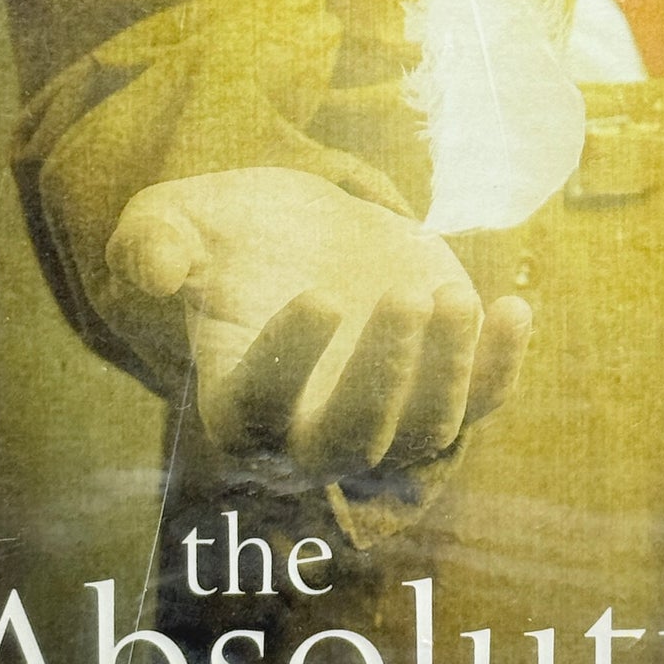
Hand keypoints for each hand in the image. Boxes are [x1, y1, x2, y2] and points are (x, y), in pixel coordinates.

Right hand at [105, 168, 531, 485]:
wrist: (304, 230)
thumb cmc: (229, 232)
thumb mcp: (173, 218)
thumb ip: (150, 240)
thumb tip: (156, 270)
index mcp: (235, 401)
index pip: (258, 410)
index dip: (290, 365)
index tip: (317, 295)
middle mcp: (308, 433)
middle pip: (349, 446)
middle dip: (382, 381)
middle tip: (404, 298)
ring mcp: (385, 420)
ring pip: (424, 433)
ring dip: (447, 371)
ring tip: (452, 293)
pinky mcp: (442, 391)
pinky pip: (481, 404)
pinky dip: (501, 366)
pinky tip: (513, 307)